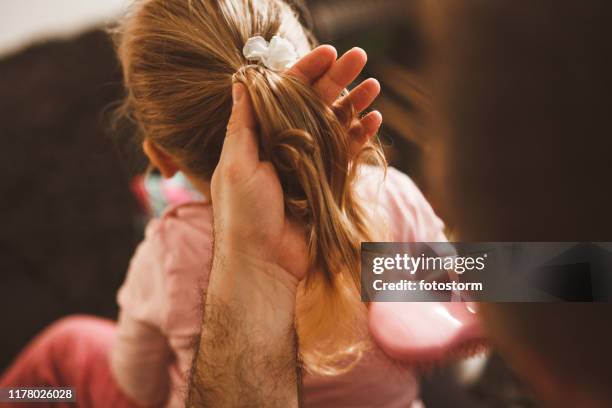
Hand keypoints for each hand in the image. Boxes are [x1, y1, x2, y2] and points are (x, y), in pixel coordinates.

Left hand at [212, 46, 380, 280]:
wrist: (264, 265)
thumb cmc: (242, 216)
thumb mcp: (235, 165)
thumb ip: (243, 124)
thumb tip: (240, 81)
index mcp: (259, 139)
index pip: (284, 95)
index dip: (305, 72)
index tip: (328, 53)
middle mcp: (284, 147)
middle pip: (313, 106)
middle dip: (336, 81)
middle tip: (359, 58)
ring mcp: (308, 166)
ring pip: (334, 127)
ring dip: (353, 105)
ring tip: (373, 85)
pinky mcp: (327, 184)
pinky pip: (346, 154)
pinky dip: (360, 137)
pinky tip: (373, 119)